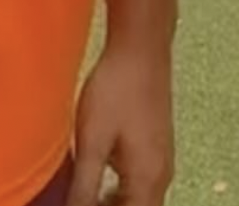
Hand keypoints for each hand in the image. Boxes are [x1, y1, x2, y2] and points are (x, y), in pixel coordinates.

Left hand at [66, 44, 173, 205]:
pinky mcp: (156, 145)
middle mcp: (161, 176)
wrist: (141, 47)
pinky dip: (118, 192)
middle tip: (76, 199)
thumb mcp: (92, 142)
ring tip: (82, 195)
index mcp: (147, 181)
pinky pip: (139, 184)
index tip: (78, 204)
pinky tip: (95, 177)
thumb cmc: (116, 90)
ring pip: (137, 201)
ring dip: (112, 205)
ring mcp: (162, 160)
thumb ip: (83, 189)